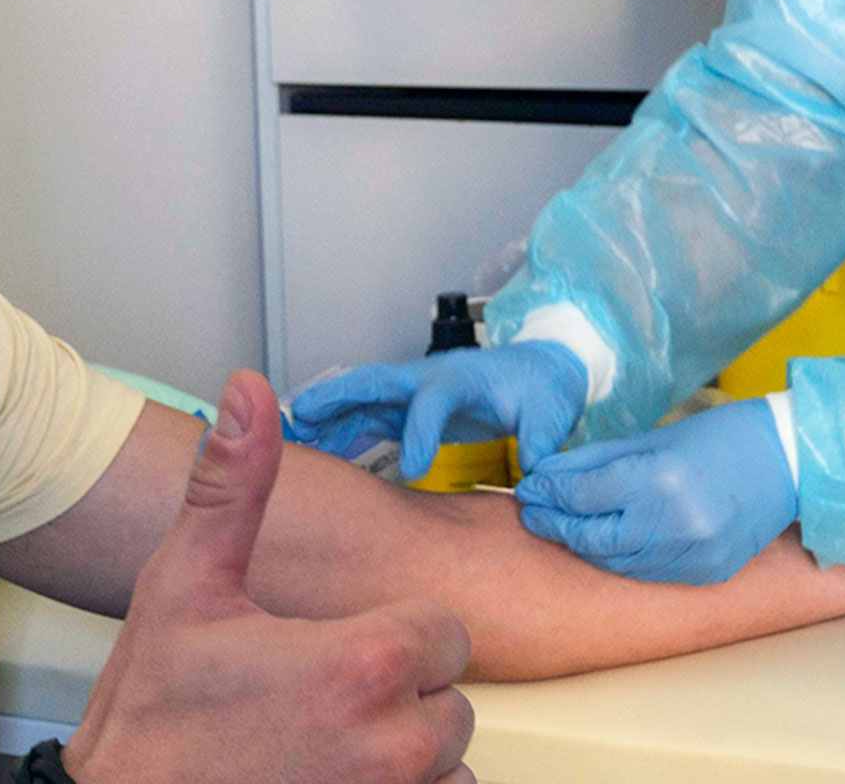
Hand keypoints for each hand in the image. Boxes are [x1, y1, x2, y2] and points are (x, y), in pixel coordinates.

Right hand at [63, 371, 475, 783]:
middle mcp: (394, 745)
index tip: (334, 649)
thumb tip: (248, 391)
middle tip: (313, 699)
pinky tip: (328, 780)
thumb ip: (233, 486)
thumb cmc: (151, 715)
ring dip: (401, 755)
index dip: (392, 635)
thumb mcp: (184, 584)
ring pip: (445, 764)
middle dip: (396, 695)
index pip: (445, 633)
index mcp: (361, 665)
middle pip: (448, 701)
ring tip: (319, 746)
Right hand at [290, 342, 588, 477]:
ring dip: (328, 412)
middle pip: (376, 382)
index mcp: (462, 378)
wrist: (539, 371)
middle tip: (303, 413)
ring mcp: (414, 391)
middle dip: (338, 396)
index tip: (411, 470)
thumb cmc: (542, 388)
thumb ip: (538, 441)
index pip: (432, 403)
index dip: (420, 434)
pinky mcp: (408, 407)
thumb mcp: (550, 413)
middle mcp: (428, 378)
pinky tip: (316, 446)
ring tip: (294, 434)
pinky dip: (340, 427)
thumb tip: (529, 473)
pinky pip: (368, 415)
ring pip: (362, 398)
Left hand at [514, 398, 795, 585]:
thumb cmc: (720, 437)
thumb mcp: (650, 438)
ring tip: (562, 526)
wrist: (790, 461)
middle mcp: (674, 523)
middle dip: (556, 524)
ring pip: (616, 562)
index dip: (548, 493)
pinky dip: (622, 558)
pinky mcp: (707, 572)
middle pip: (592, 536)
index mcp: (658, 479)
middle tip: (532, 512)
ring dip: (584, 545)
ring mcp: (693, 554)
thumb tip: (544, 474)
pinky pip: (648, 573)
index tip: (528, 488)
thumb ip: (594, 460)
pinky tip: (605, 542)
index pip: (582, 496)